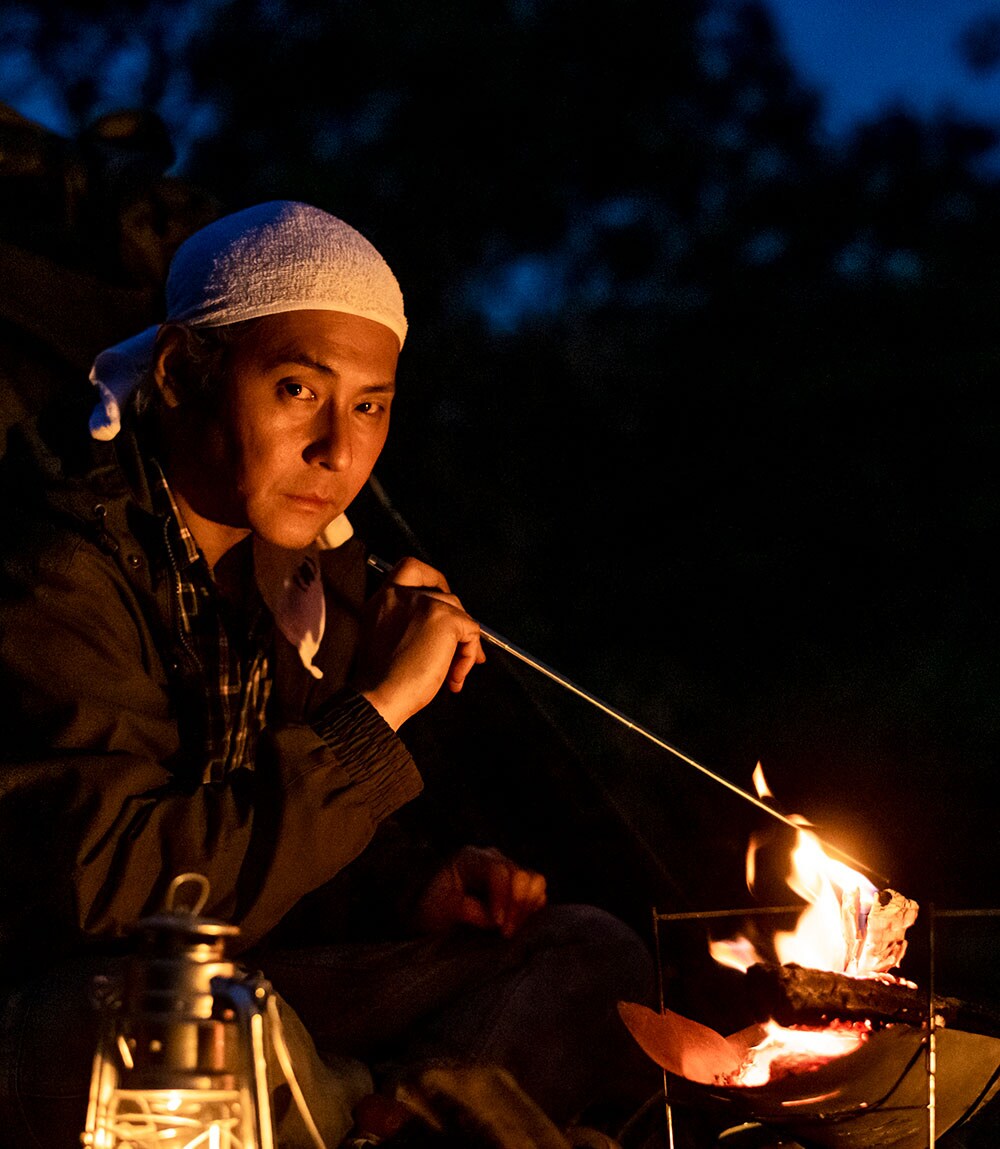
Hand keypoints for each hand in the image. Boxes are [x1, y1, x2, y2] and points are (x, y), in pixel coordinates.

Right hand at [355, 557, 485, 729]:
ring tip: (454, 674)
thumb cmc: (381, 681)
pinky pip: (471, 632)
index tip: (442, 602)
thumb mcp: (387, 639)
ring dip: (464, 646)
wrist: (377, 697)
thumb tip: (451, 627)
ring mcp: (424, 603)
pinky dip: (468, 657)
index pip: (410, 567)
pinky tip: (453, 678)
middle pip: (445, 594)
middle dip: (457, 623)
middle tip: (461, 651)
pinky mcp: (444, 618)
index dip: (433, 580)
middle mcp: (401, 594)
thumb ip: (410, 623)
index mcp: (383, 598)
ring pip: (460, 614)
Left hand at [415, 845, 546, 938]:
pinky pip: (538, 893)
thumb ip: (468, 910)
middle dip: (516, 907)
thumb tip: (497, 920)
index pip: (497, 871)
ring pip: (535, 881)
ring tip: (510, 930)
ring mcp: (508, 870)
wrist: (432, 914)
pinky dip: (532, 910)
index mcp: (471, 858)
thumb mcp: (440, 909)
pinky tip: (516, 925)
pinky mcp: (518, 887)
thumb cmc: (432, 909)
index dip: (502, 898)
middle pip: (520, 876)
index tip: (498, 924)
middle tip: (505, 933)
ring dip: (526, 908)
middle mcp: (494, 859)